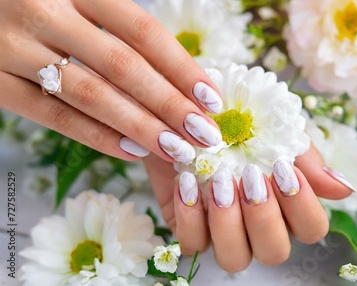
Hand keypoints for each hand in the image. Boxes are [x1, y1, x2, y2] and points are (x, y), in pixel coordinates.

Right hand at [0, 0, 222, 162]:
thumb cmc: (39, 2)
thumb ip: (119, 27)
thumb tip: (178, 78)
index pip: (142, 32)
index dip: (182, 68)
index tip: (211, 100)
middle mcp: (45, 12)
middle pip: (123, 67)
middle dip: (170, 105)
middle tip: (204, 135)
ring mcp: (14, 47)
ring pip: (91, 95)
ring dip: (141, 127)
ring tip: (176, 149)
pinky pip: (52, 116)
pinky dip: (95, 136)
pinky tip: (132, 152)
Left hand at [144, 144, 352, 271]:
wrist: (196, 113)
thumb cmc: (244, 125)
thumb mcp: (280, 135)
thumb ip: (310, 163)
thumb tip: (344, 189)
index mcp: (288, 208)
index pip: (311, 229)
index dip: (302, 206)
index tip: (284, 168)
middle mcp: (259, 229)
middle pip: (274, 252)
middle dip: (263, 216)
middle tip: (250, 176)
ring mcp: (224, 233)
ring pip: (234, 258)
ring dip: (228, 221)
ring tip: (219, 180)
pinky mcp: (191, 229)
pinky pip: (191, 244)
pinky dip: (189, 216)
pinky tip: (187, 182)